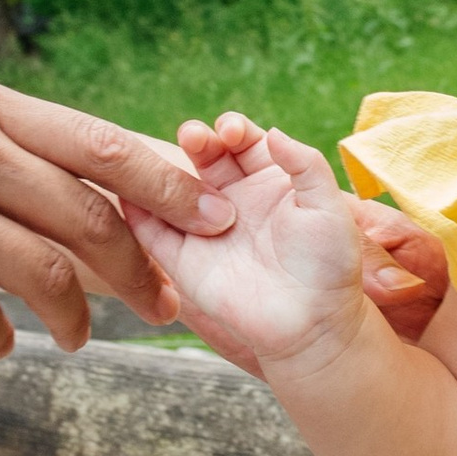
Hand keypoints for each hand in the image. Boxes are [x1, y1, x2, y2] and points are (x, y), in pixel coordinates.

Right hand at [0, 74, 234, 360]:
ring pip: (49, 274)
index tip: (212, 217)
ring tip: (80, 337)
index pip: (99, 144)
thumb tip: (55, 183)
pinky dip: (0, 340)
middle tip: (165, 304)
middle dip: (142, 267)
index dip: (168, 187)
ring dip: (78, 316)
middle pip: (91, 215)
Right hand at [131, 124, 374, 375]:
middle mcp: (234, 198)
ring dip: (166, 167)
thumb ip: (306, 165)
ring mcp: (205, 227)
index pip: (243, 140)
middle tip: (194, 137)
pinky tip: (127, 191)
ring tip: (163, 155)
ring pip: (175, 186)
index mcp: (271, 180)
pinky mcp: (182, 259)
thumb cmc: (328, 266)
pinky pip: (152, 231)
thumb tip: (274, 132)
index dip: (234, 129)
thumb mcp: (329, 206)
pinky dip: (136, 210)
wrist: (312, 326)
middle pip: (206, 154)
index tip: (231, 131)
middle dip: (199, 140)